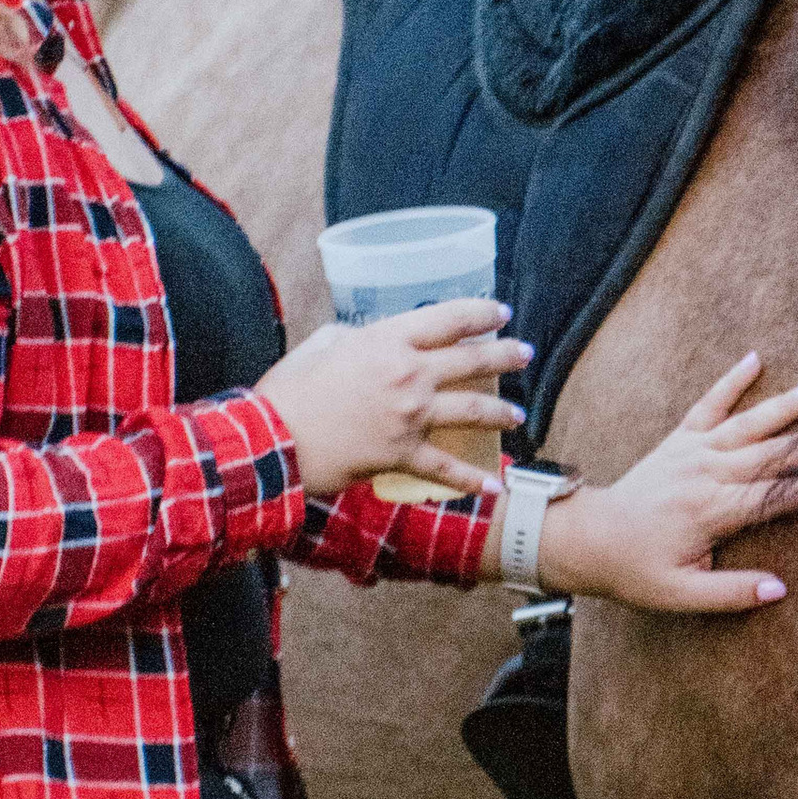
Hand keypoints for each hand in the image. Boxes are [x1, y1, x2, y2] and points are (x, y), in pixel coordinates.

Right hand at [258, 297, 529, 500]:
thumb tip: (359, 338)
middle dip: (505, 356)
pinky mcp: (403, 454)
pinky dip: (472, 479)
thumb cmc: (287, 391)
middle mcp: (407, 373)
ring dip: (501, 412)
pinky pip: (446, 468)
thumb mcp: (318, 346)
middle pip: (472, 361)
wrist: (272, 441)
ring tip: (519, 414)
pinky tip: (494, 485)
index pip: (448, 319)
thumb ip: (348, 337)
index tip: (501, 313)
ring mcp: (410, 415)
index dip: (481, 313)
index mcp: (386, 339)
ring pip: (473, 411)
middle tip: (525, 353)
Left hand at [539, 352, 797, 613]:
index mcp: (713, 510)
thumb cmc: (636, 570)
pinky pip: (708, 404)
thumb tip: (779, 589)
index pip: (776, 495)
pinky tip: (754, 359)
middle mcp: (707, 473)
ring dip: (784, 406)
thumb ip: (731, 592)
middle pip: (771, 453)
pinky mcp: (679, 440)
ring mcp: (693, 451)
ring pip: (747, 424)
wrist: (590, 539)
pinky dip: (730, 381)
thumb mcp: (681, 594)